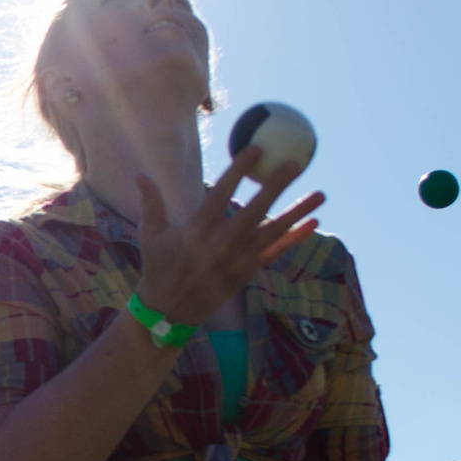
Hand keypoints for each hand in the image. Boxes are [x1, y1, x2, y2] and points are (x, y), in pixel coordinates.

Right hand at [133, 144, 323, 325]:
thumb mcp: (149, 235)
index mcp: (196, 231)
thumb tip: (140, 174)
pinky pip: (275, 252)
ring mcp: (237, 260)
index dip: (238, 171)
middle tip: (294, 164)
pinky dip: (295, 238)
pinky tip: (313, 223)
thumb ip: (150, 203)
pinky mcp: (247, 272)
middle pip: (254, 211)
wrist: (169, 310)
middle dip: (275, 187)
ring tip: (320, 194)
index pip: (221, 195)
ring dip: (297, 212)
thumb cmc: (158, 266)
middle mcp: (220, 245)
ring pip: (272, 232)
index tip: (255, 149)